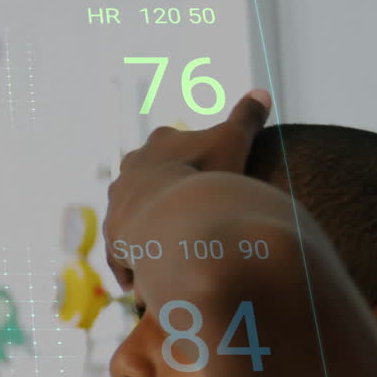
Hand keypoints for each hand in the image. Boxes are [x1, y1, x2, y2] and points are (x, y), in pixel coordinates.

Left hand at [104, 90, 271, 287]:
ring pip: (133, 220)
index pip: (170, 151)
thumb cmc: (204, 174)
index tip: (200, 183)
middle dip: (162, 199)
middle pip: (147, 184)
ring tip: (166, 258)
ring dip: (147, 235)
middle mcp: (130, 172)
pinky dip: (135, 267)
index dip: (187, 165)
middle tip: (183, 221)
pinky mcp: (114, 236)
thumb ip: (247, 118)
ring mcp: (119, 204)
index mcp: (158, 147)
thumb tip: (263, 92)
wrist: (171, 211)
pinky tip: (146, 284)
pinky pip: (124, 255)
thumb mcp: (232, 141)